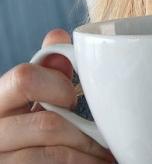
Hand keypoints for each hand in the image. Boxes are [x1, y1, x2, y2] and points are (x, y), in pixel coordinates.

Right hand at [0, 28, 114, 161]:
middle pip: (47, 123)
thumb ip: (46, 70)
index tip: (73, 97)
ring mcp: (1, 160)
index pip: (23, 78)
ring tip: (106, 157)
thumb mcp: (33, 98)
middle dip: (83, 131)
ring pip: (53, 154)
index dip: (57, 84)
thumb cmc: (30, 129)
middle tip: (103, 137)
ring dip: (87, 156)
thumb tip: (58, 35)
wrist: (21, 161)